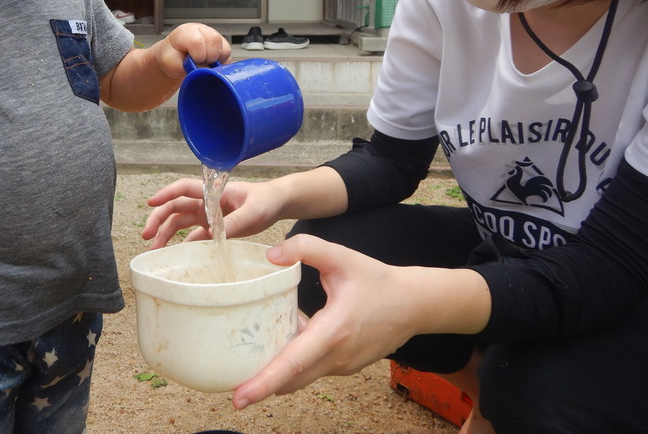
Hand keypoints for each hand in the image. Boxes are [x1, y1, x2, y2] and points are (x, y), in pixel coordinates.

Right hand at [142, 176, 285, 248]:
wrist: (277, 205)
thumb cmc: (265, 200)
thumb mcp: (253, 210)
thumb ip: (235, 221)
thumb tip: (215, 235)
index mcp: (212, 192)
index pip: (183, 189)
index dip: (165, 194)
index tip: (150, 203)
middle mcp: (205, 202)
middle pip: (174, 208)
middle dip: (158, 220)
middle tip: (147, 236)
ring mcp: (207, 215)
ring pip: (180, 223)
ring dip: (166, 235)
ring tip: (155, 251)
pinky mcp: (213, 228)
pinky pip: (194, 237)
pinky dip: (183, 245)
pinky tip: (177, 257)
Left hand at [157, 22, 231, 78]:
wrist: (173, 57)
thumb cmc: (171, 58)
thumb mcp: (172, 64)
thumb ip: (186, 66)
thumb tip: (203, 70)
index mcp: (186, 32)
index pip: (198, 41)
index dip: (198, 55)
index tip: (194, 61)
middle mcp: (201, 30)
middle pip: (215, 40)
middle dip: (208, 57)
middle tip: (200, 63)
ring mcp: (212, 35)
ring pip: (224, 47)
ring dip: (216, 60)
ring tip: (205, 63)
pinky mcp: (221, 43)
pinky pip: (228, 54)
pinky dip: (222, 62)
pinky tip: (211, 63)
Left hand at [230, 235, 426, 409]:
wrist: (416, 304)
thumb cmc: (378, 281)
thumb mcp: (342, 257)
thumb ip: (306, 248)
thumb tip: (271, 255)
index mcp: (334, 333)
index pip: (293, 364)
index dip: (264, 383)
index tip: (239, 397)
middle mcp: (337, 357)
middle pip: (291, 380)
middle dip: (261, 385)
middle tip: (232, 384)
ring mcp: (343, 366)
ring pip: (301, 376)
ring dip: (278, 372)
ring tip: (253, 359)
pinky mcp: (346, 366)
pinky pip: (313, 369)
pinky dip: (296, 362)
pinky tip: (287, 338)